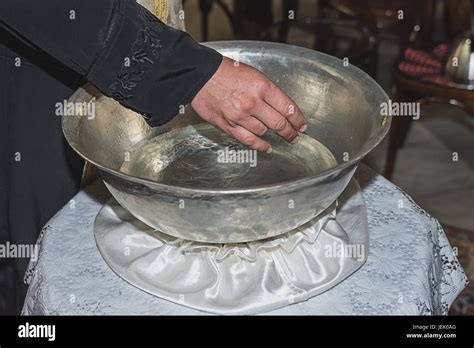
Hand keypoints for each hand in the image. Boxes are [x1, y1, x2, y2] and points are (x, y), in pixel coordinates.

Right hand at [191, 57, 306, 152]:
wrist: (200, 75)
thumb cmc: (225, 72)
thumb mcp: (253, 74)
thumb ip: (268, 92)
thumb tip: (282, 107)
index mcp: (262, 86)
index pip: (287, 107)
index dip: (298, 119)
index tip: (302, 125)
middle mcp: (253, 102)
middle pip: (279, 123)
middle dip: (291, 132)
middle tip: (296, 136)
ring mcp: (240, 116)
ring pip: (264, 132)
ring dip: (274, 136)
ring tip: (280, 138)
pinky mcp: (228, 126)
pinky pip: (248, 140)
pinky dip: (260, 145)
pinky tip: (267, 148)